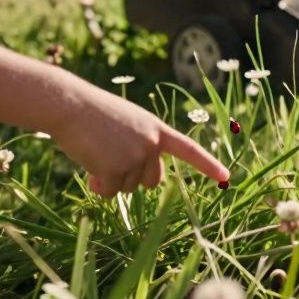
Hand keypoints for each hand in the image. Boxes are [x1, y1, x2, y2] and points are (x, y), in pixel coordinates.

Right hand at [46, 75, 228, 197]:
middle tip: (110, 158)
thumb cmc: (94, 115)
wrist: (71, 105)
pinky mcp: (117, 169)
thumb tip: (134, 184)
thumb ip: (140, 148)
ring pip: (128, 188)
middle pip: (152, 181)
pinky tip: (89, 165)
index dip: (208, 165)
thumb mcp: (128, 125)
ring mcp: (136, 156)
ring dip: (111, 179)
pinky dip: (99, 185)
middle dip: (132, 178)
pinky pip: (110, 192)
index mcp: (157, 129)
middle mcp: (152, 144)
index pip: (189, 150)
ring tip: (97, 153)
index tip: (227, 177)